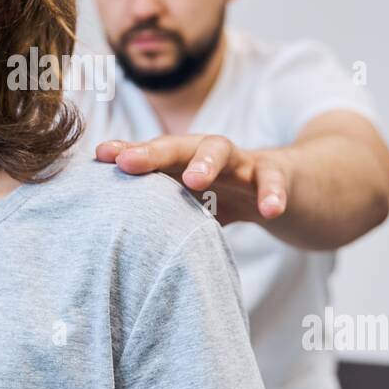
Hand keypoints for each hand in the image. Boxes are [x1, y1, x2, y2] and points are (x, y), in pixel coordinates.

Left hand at [94, 135, 289, 225]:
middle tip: (128, 163)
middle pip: (178, 146)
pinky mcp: (276, 174)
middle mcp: (207, 155)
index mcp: (183, 164)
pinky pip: (273, 179)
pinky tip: (270, 210)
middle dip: (152, 152)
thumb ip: (160, 213)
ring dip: (207, 162)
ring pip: (223, 150)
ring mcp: (242, 162)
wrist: (289, 189)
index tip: (99, 156)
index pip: (151, 156)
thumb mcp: (192, 204)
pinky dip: (272, 193)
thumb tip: (113, 242)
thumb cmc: (227, 197)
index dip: (125, 154)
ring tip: (195, 181)